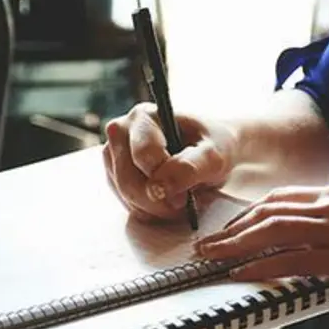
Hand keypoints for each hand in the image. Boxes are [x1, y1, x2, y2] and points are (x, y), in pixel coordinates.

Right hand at [102, 103, 237, 222]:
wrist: (211, 154)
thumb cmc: (213, 147)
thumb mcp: (214, 156)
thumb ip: (189, 168)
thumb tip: (160, 188)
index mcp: (144, 116)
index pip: (143, 154)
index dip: (165, 179)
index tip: (185, 194)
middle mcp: (121, 132)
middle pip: (128, 179)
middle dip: (158, 200)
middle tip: (183, 202)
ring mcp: (114, 155)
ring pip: (125, 195)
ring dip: (155, 208)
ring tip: (179, 199)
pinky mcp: (115, 177)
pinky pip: (127, 204)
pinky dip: (150, 211)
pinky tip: (167, 202)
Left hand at [193, 185, 328, 299]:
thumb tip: (322, 237)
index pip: (280, 198)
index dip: (248, 214)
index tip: (229, 229)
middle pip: (268, 211)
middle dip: (231, 229)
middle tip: (205, 245)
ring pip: (272, 231)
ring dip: (235, 245)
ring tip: (211, 258)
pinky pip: (292, 260)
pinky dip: (261, 266)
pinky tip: (242, 274)